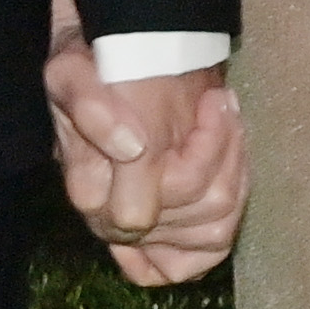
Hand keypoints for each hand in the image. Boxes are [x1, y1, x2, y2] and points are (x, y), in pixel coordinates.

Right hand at [45, 0, 246, 284]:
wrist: (126, 62)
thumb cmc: (100, 70)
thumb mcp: (73, 72)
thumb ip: (88, 106)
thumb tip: (130, 148)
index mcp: (90, 189)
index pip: (137, 214)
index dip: (193, 157)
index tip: (210, 99)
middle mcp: (114, 222)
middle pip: (190, 214)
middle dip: (221, 152)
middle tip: (222, 102)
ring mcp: (149, 233)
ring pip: (213, 230)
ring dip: (235, 170)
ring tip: (229, 121)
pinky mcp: (175, 237)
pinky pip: (212, 247)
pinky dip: (235, 205)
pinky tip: (233, 161)